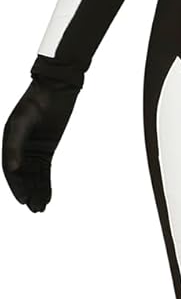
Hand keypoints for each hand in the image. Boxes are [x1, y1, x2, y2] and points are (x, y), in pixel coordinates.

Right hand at [2, 77, 80, 210]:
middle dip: (28, 192)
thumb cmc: (36, 102)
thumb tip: (12, 170)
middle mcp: (18, 147)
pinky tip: (47, 196)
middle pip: (22, 175)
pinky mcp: (46, 148)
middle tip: (34, 209)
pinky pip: (44, 170)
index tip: (23, 200)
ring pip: (34, 175)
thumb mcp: (23, 123)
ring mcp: (32, 148)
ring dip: (37, 191)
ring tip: (40, 208)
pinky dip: (45, 183)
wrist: (55, 89)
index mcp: (7, 140)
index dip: (16, 185)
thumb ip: (15, 146)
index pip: (9, 169)